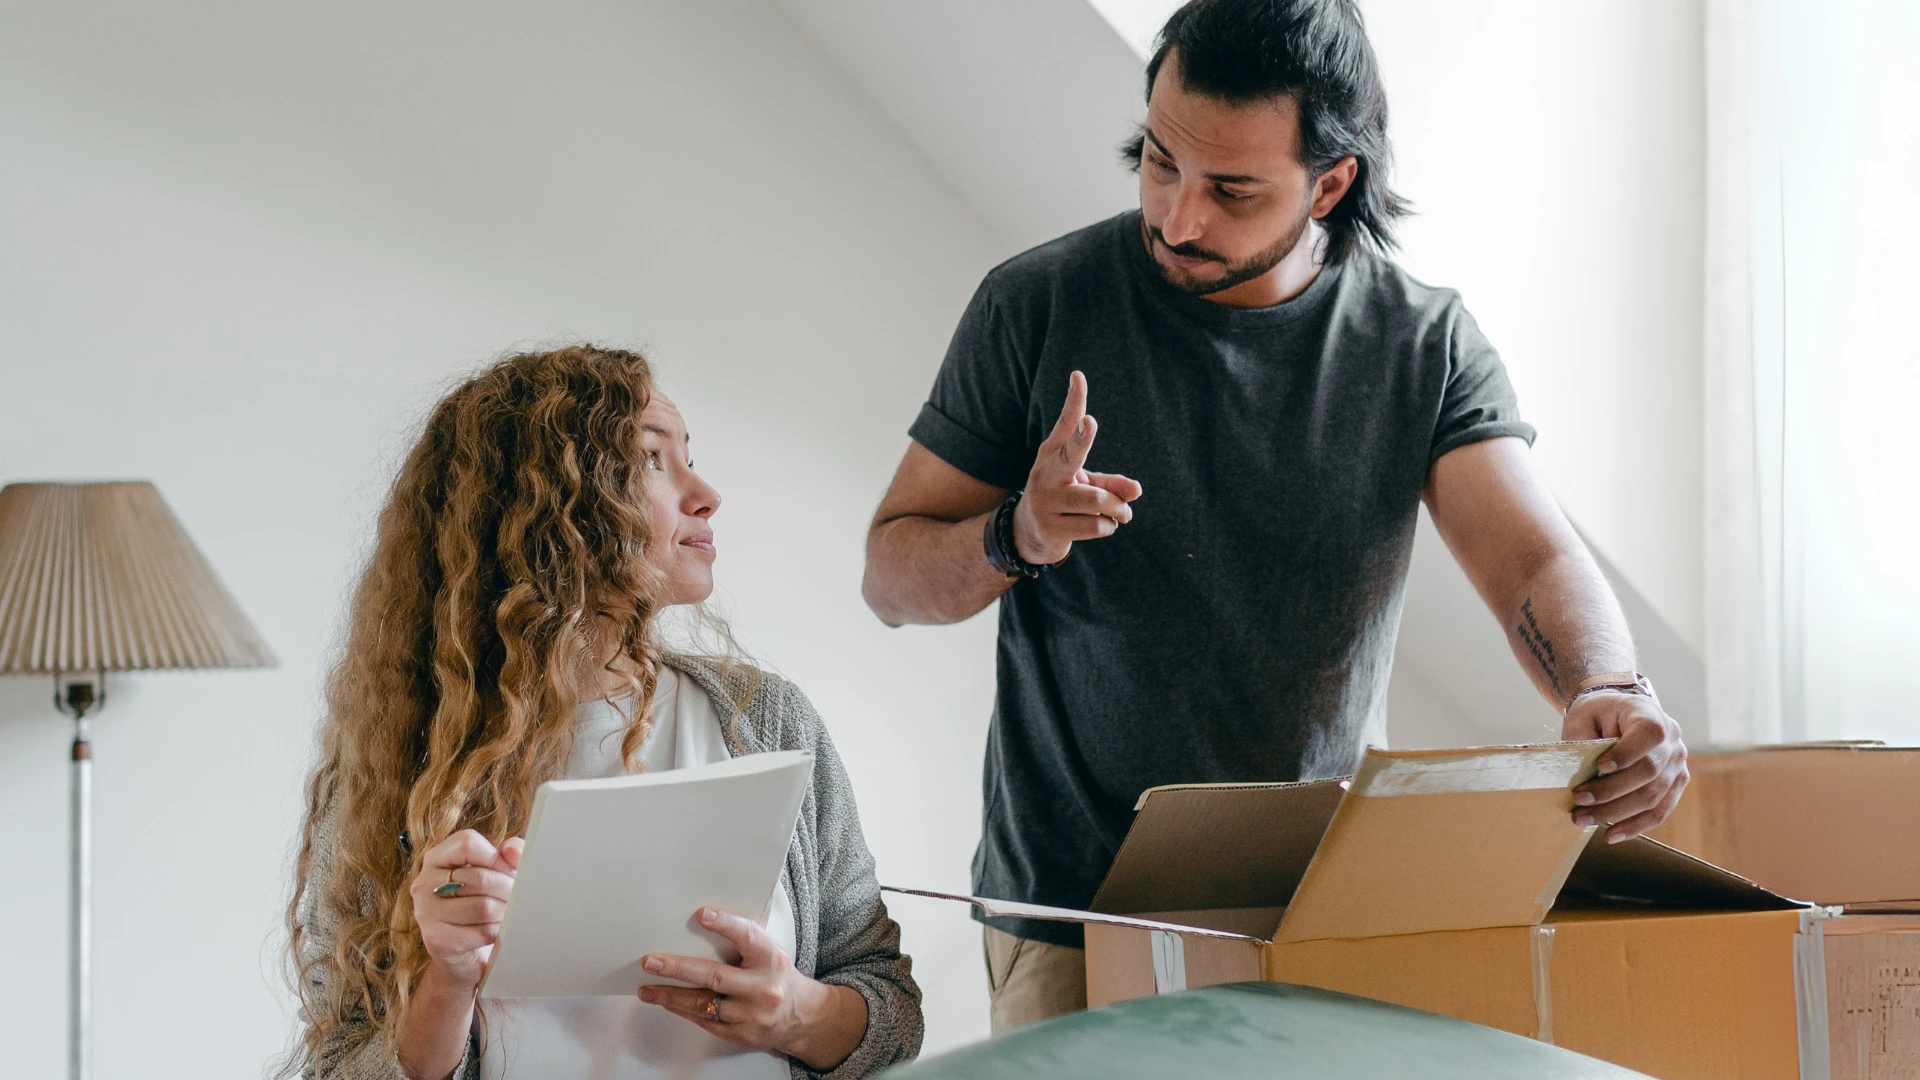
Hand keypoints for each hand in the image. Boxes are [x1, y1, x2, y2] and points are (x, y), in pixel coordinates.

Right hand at [407, 829, 523, 990]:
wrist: (469, 955)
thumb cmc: (486, 904)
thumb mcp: (499, 873)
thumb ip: (509, 854)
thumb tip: (512, 850)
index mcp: (437, 858)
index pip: (467, 843)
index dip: (496, 857)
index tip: (508, 871)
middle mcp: (424, 883)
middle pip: (480, 877)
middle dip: (508, 889)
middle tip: (520, 898)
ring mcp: (426, 912)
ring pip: (483, 906)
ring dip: (505, 913)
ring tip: (509, 915)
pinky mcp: (436, 939)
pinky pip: (481, 932)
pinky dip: (498, 933)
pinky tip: (497, 933)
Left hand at [639, 907, 867, 1070]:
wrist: (800, 1017)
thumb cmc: (777, 978)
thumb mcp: (769, 952)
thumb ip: (744, 941)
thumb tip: (702, 922)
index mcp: (771, 960)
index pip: (748, 937)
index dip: (725, 924)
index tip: (702, 914)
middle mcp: (762, 988)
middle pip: (715, 976)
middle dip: (678, 968)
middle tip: (652, 961)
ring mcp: (750, 1014)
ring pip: (703, 1003)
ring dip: (670, 995)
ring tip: (647, 989)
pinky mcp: (740, 1034)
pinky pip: (705, 1021)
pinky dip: (683, 1010)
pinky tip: (667, 1001)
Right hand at [1012, 371, 1142, 565]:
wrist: (1028, 534)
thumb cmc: (1064, 499)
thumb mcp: (1086, 485)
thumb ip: (1112, 484)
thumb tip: (1136, 490)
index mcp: (1052, 454)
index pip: (1064, 424)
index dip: (1074, 401)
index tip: (1078, 375)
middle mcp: (1044, 474)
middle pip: (1071, 454)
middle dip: (1082, 438)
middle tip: (1091, 422)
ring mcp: (1045, 502)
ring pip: (1098, 500)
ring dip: (1119, 509)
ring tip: (1123, 513)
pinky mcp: (1051, 529)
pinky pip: (1097, 526)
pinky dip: (1109, 526)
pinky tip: (1103, 526)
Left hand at [1563, 693, 1688, 842]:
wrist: (1616, 714)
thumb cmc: (1597, 715)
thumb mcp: (1584, 718)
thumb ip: (1583, 743)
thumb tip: (1578, 778)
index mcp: (1651, 714)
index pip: (1649, 734)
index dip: (1627, 754)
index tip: (1599, 767)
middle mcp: (1673, 741)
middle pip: (1649, 773)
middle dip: (1611, 792)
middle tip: (1578, 801)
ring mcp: (1678, 765)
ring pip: (1654, 797)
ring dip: (1617, 814)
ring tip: (1584, 820)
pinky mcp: (1675, 785)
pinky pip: (1659, 811)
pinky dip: (1635, 825)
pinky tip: (1611, 834)